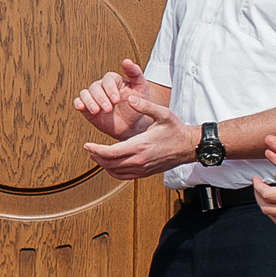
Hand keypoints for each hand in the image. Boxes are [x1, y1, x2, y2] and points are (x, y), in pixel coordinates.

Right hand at [74, 61, 157, 138]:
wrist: (131, 125)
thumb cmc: (137, 105)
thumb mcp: (141, 88)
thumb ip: (135, 73)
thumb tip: (127, 60)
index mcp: (114, 80)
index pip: (108, 79)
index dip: (110, 89)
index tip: (117, 100)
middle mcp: (102, 87)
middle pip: (95, 87)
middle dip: (101, 98)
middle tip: (109, 109)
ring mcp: (93, 97)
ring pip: (85, 93)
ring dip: (89, 101)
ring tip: (97, 111)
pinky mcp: (86, 108)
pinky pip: (78, 102)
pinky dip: (78, 103)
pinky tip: (81, 108)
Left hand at [81, 90, 198, 182]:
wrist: (189, 146)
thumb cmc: (176, 130)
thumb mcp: (163, 114)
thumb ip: (145, 106)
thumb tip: (130, 100)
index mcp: (140, 145)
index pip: (111, 152)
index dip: (96, 150)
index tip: (87, 145)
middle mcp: (140, 160)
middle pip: (110, 164)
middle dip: (96, 157)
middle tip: (89, 149)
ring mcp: (142, 169)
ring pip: (115, 172)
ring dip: (103, 165)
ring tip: (96, 155)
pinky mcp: (145, 173)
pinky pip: (124, 176)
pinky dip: (113, 172)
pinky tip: (110, 164)